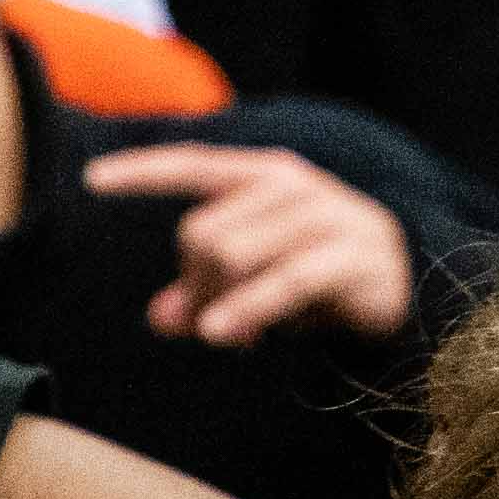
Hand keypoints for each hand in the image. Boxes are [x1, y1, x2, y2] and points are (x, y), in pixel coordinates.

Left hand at [93, 138, 421, 342]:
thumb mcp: (253, 282)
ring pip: (232, 257)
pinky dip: (246, 310)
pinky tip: (221, 334)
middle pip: (201, 234)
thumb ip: (205, 292)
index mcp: (264, 177)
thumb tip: (162, 320)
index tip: (90, 179)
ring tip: (235, 334)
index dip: (142, 171)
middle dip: (194, 286)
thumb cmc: (318, 277)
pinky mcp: (349, 257)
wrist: (408, 286)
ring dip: (221, 305)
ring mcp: (324, 217)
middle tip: (216, 320)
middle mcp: (292, 186)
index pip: (193, 165)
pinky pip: (281, 282)